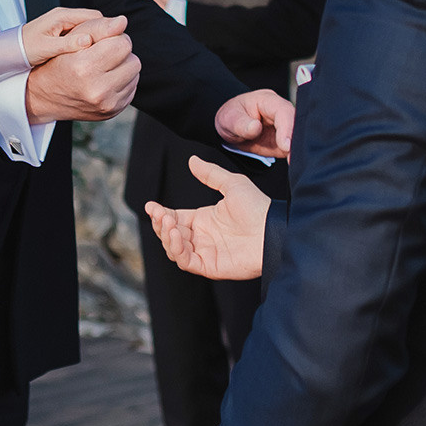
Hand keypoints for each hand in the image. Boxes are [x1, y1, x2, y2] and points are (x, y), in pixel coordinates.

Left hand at [19, 7, 126, 65]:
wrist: (8, 51)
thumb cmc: (24, 49)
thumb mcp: (45, 48)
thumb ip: (67, 44)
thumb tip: (88, 41)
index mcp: (62, 16)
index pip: (94, 17)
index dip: (108, 29)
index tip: (119, 41)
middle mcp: (64, 17)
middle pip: (94, 21)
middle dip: (106, 33)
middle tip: (116, 48)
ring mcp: (63, 24)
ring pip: (89, 28)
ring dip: (98, 38)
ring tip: (107, 52)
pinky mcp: (62, 32)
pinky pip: (82, 34)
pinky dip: (89, 42)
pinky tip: (92, 54)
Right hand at [23, 33, 139, 124]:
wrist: (43, 96)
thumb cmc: (58, 62)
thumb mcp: (72, 38)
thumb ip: (99, 27)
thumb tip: (123, 21)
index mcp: (85, 68)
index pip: (123, 44)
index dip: (114, 38)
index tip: (102, 42)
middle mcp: (97, 90)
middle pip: (133, 60)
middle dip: (120, 54)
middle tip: (103, 55)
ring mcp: (107, 105)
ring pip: (135, 74)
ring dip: (123, 67)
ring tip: (103, 68)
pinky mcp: (113, 112)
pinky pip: (132, 88)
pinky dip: (122, 82)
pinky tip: (105, 80)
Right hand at [146, 156, 267, 280]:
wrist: (275, 230)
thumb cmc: (258, 207)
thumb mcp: (232, 184)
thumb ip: (210, 174)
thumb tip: (192, 160)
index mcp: (204, 219)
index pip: (175, 217)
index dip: (160, 213)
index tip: (151, 205)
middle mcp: (202, 236)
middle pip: (170, 234)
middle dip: (161, 224)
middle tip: (160, 214)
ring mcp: (206, 252)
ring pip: (174, 249)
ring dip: (166, 236)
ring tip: (169, 223)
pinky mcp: (210, 266)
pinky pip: (186, 261)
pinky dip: (177, 250)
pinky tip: (176, 235)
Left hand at [214, 89, 294, 157]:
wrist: (233, 126)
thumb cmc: (232, 117)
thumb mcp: (229, 118)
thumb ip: (241, 123)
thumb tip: (255, 127)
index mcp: (268, 101)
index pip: (283, 111)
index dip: (287, 127)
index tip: (286, 146)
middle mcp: (282, 112)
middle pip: (297, 123)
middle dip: (297, 140)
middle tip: (293, 159)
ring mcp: (286, 126)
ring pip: (300, 136)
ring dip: (298, 150)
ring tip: (294, 164)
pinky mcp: (286, 141)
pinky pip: (294, 148)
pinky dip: (295, 156)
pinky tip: (294, 165)